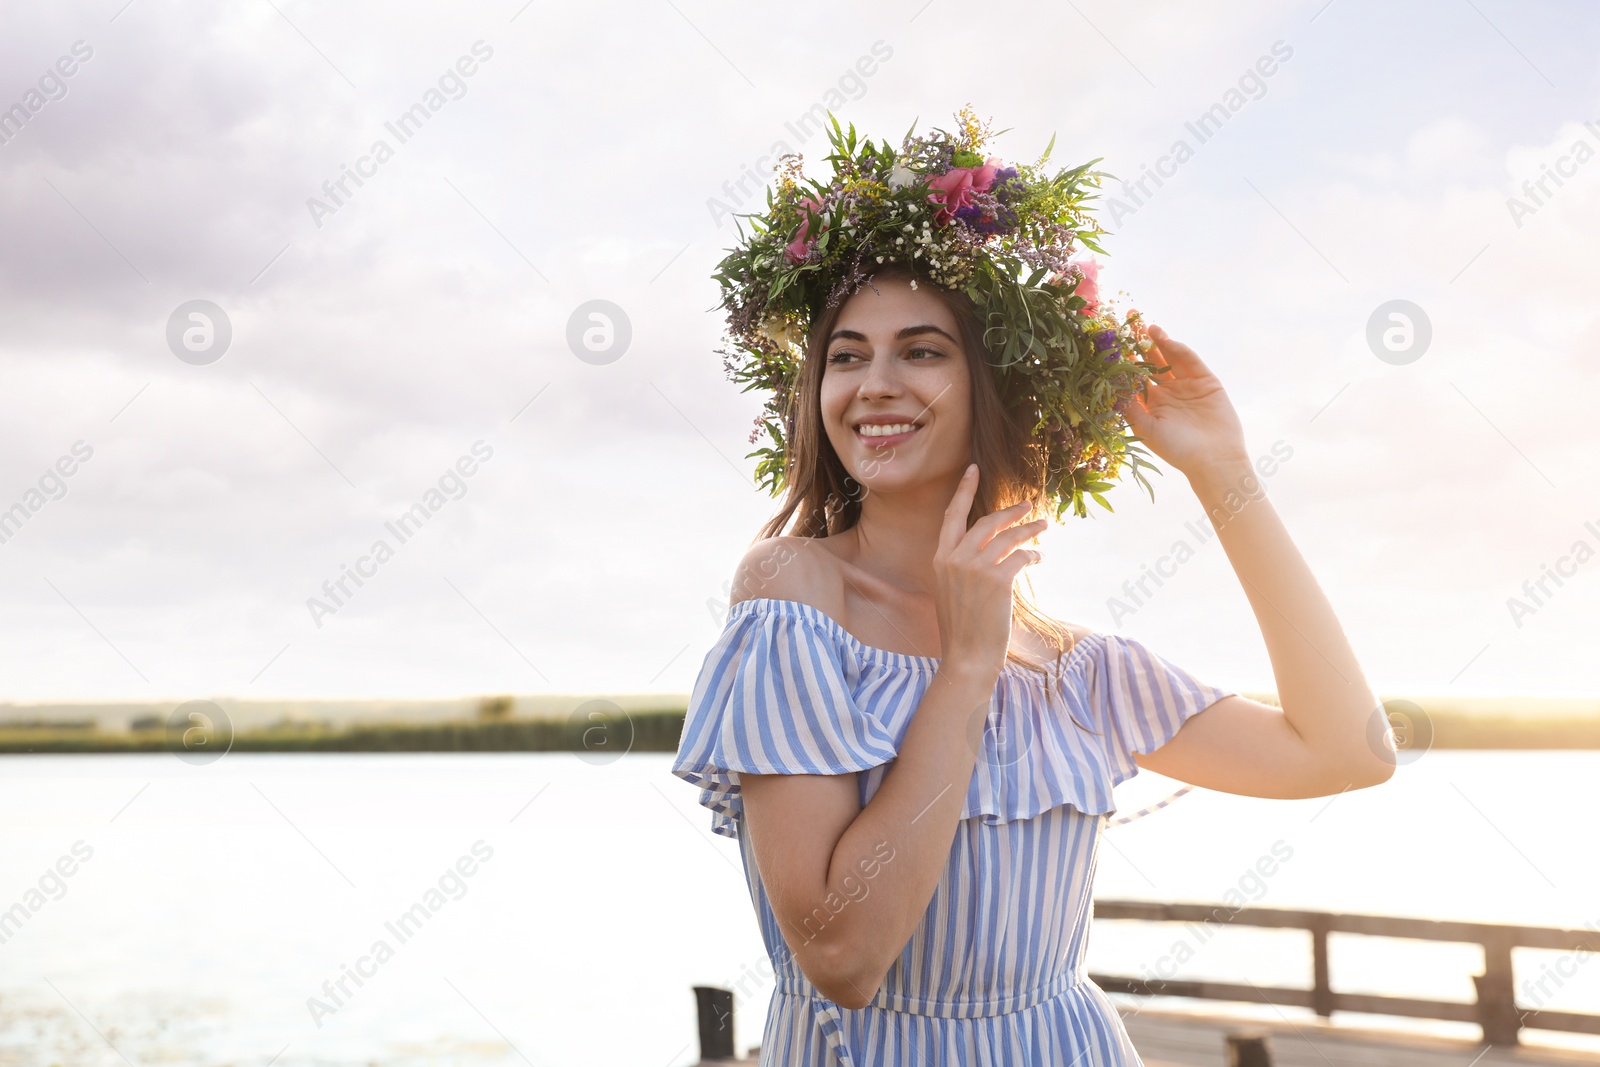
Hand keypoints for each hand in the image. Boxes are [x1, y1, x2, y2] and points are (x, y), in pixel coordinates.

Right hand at [931, 465, 1045, 679]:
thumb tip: (990, 549)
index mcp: (940, 559)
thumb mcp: (952, 591)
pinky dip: (1033, 554)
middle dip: (1010, 511)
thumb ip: (963, 566)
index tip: (974, 469)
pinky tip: (1039, 557)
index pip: (952, 515)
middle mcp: (955, 559)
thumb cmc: (962, 629)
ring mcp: (975, 569)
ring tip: (1044, 525)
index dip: (964, 490)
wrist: (967, 657)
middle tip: (1029, 505)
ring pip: (1008, 537)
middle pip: (986, 521)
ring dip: (1029, 530)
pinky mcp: (997, 581)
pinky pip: (1021, 556)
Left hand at [1124, 324, 1249, 476]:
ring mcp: (1187, 385)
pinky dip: (1180, 351)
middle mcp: (1168, 392)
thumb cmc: (1176, 450)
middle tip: (1128, 320)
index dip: (1124, 359)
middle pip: (1151, 361)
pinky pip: (1191, 362)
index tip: (1110, 342)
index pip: (1135, 376)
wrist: (1213, 460)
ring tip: (1146, 326)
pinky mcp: (1206, 382)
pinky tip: (1167, 341)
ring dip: (1159, 342)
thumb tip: (1110, 387)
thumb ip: (1130, 407)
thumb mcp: (1146, 429)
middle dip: (1140, 342)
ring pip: (1170, 357)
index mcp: (1151, 404)